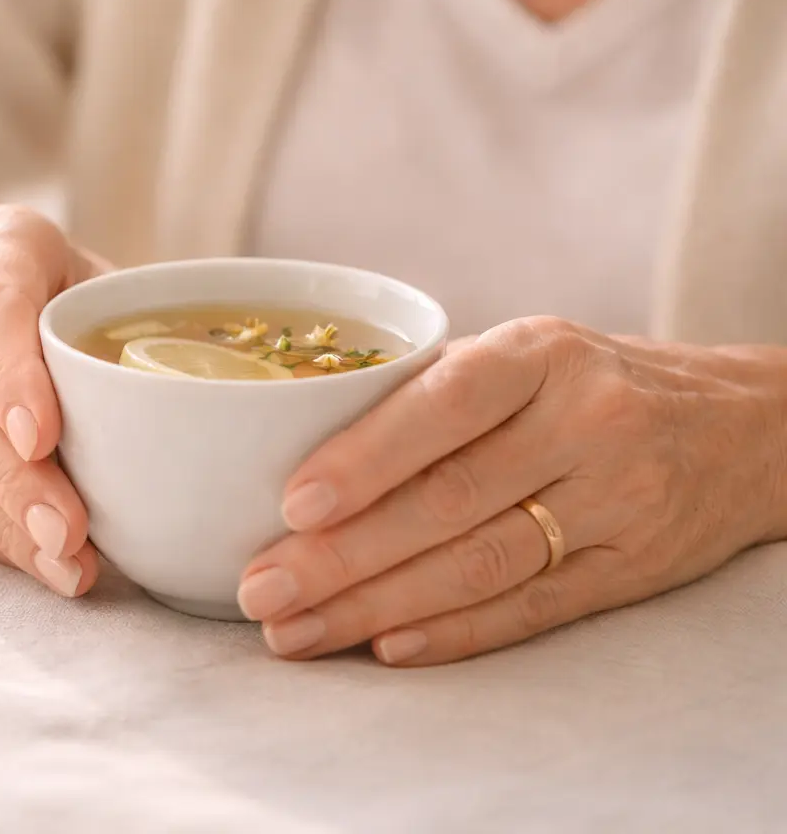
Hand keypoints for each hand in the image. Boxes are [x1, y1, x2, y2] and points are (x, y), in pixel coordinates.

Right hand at [0, 205, 106, 595]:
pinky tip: (33, 559)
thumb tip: (200, 406)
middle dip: (14, 477)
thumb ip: (134, 325)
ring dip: (2, 520)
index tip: (43, 438)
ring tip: (63, 564)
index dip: (12, 377)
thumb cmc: (53, 280)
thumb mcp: (97, 274)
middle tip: (68, 534)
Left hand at [237, 316, 786, 665]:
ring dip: (375, 606)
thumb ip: (429, 391)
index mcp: (540, 355)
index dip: (365, 459)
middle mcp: (585, 423)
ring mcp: (616, 501)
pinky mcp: (633, 569)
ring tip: (296, 630)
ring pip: (479, 565)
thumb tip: (292, 444)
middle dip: (341, 555)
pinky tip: (385, 647)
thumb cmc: (587, 383)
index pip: (443, 406)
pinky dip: (453, 634)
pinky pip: (530, 610)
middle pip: (447, 501)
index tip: (292, 504)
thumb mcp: (524, 353)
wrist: (739, 427)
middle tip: (262, 590)